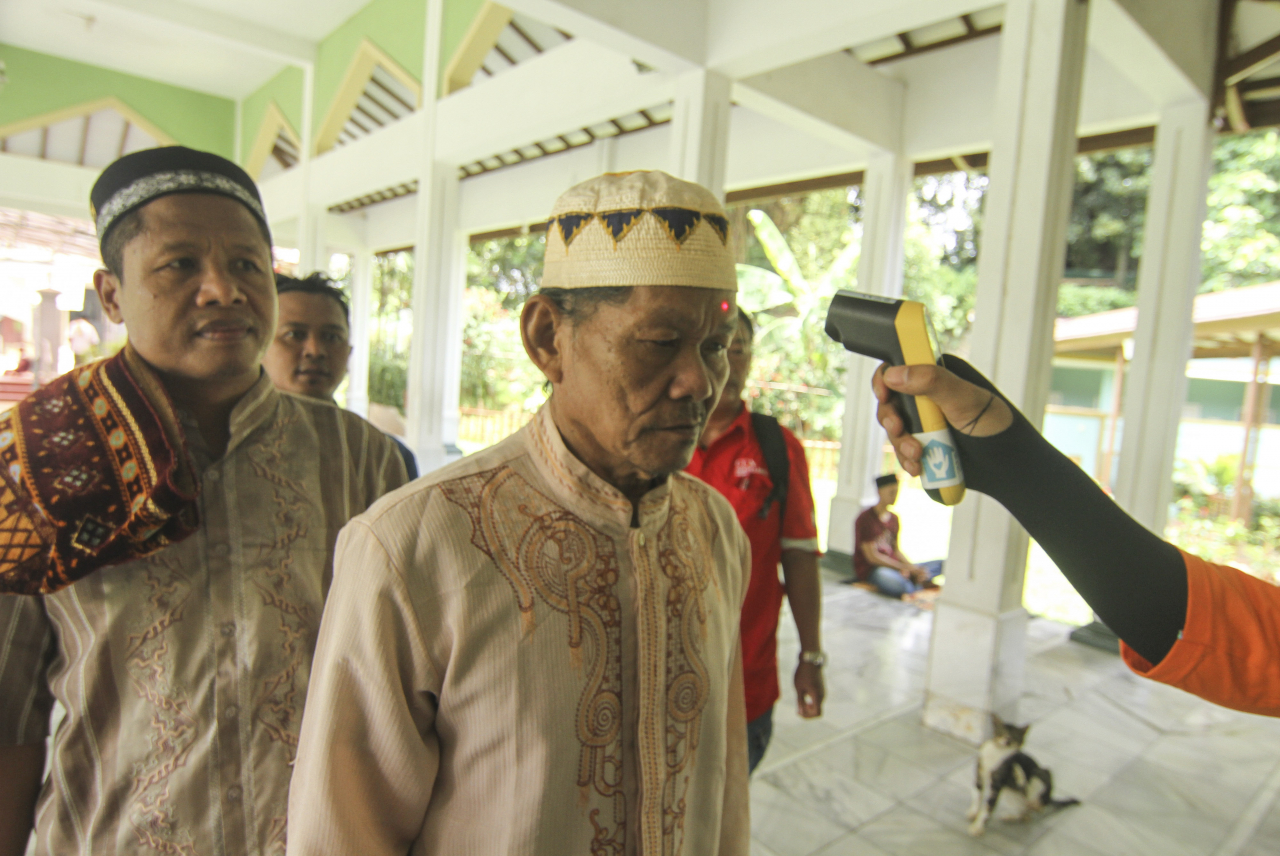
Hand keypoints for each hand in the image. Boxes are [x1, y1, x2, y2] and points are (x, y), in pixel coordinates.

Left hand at [794, 662, 823, 717]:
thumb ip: (800, 701)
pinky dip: (811, 701)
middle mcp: (822, 695)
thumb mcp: (799, 688)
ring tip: (799, 701)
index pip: (817, 713)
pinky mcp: (821, 687)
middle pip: (817, 710)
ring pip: (817, 704)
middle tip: (797, 709)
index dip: (808, 716)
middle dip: (807, 712)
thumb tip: (800, 712)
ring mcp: (822, 691)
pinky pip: (817, 699)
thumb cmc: (803, 674)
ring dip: (809, 707)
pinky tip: (803, 696)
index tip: (799, 712)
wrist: (810, 660)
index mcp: (817, 696)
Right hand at [873, 361, 1013, 477]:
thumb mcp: (963, 399)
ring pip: (895, 430)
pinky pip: (903, 451)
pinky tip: (918, 467)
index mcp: (935, 376)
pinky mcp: (925, 444)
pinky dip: (907, 460)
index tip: (883, 395)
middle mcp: (926, 397)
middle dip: (892, 420)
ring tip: (917, 456)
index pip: (898, 370)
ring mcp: (924, 422)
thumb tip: (894, 374)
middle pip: (891, 403)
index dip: (884, 381)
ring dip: (901, 444)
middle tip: (899, 429)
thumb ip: (931, 381)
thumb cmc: (993, 423)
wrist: (1007, 464)